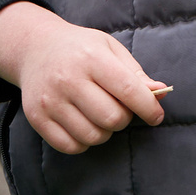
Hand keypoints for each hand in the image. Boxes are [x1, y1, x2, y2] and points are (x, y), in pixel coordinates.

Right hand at [0, 1, 166, 154]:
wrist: (35, 48)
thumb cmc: (81, 49)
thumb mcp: (110, 49)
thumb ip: (136, 73)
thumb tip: (161, 93)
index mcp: (92, 57)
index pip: (128, 90)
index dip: (148, 107)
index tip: (156, 116)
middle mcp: (68, 79)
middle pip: (112, 118)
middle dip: (124, 119)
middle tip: (120, 108)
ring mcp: (50, 100)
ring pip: (93, 136)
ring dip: (105, 132)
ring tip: (101, 116)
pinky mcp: (37, 118)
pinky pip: (71, 147)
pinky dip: (84, 142)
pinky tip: (84, 124)